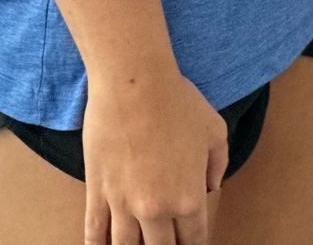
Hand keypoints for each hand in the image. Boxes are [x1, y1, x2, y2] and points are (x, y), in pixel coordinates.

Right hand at [82, 68, 228, 243]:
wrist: (135, 84)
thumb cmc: (177, 101)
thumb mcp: (214, 129)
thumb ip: (217, 164)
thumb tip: (210, 186)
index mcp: (189, 199)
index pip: (193, 239)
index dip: (191, 243)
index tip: (188, 241)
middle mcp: (157, 211)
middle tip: (163, 240)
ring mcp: (124, 205)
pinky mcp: (98, 194)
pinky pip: (95, 233)